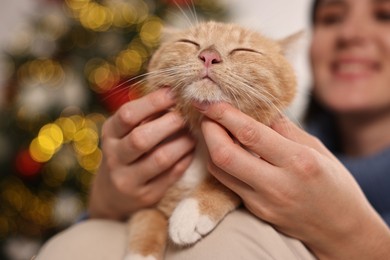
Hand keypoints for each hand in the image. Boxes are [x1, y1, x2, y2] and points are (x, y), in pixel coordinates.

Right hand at [88, 88, 195, 219]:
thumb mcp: (125, 132)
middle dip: (169, 124)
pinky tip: (191, 151)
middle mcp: (114, 157)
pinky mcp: (145, 195)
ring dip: (182, 143)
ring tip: (194, 134)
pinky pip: (171, 176)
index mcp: (110, 134)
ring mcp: (128, 180)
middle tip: (187, 116)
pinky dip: (185, 160)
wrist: (112, 195)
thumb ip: (145, 115)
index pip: (127, 115)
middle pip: (142, 138)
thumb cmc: (126, 151)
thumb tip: (175, 91)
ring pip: (160, 159)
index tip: (173, 93)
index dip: (152, 102)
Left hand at [195, 102, 389, 258]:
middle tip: (207, 113)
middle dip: (208, 129)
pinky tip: (226, 149)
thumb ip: (285, 128)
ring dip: (210, 145)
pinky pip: (228, 182)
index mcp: (298, 162)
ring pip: (219, 169)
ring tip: (214, 127)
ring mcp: (263, 201)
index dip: (224, 114)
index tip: (209, 99)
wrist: (339, 229)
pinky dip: (221, 162)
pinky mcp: (255, 210)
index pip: (250, 133)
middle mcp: (277, 184)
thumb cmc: (334, 185)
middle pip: (224, 154)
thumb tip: (259, 106)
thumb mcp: (317, 149)